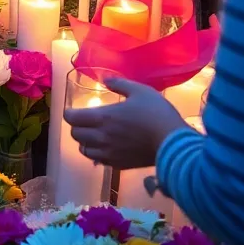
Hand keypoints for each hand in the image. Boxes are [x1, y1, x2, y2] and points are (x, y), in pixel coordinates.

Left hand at [64, 77, 189, 169]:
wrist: (174, 143)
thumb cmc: (156, 113)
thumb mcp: (139, 91)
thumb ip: (119, 83)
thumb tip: (105, 80)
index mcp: (103, 117)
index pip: (72, 118)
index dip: (69, 113)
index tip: (74, 109)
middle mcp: (101, 137)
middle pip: (75, 134)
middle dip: (77, 126)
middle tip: (85, 121)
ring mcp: (108, 153)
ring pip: (84, 149)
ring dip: (85, 141)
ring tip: (94, 135)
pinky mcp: (118, 164)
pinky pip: (97, 160)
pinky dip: (96, 153)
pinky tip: (106, 147)